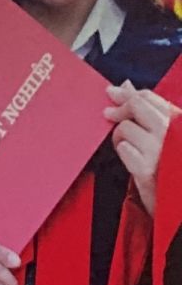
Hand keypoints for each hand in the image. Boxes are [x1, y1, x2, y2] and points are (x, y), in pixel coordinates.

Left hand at [106, 82, 174, 214]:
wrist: (175, 199)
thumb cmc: (167, 163)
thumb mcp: (163, 133)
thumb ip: (146, 109)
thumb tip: (126, 85)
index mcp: (177, 120)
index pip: (148, 97)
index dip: (126, 94)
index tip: (111, 93)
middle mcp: (171, 131)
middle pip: (136, 106)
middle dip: (119, 109)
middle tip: (108, 114)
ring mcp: (159, 149)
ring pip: (125, 127)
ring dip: (118, 136)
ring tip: (127, 147)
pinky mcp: (146, 168)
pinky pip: (123, 149)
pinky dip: (121, 150)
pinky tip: (129, 156)